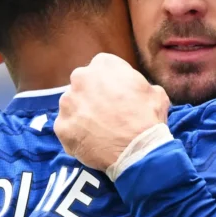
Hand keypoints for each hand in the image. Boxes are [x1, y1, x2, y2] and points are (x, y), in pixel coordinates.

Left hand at [56, 53, 169, 171]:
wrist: (137, 152)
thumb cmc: (148, 119)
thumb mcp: (155, 92)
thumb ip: (139, 85)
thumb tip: (138, 90)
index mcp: (103, 64)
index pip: (102, 68)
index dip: (110, 83)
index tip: (116, 96)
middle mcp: (80, 77)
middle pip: (83, 84)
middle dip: (92, 96)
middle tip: (106, 113)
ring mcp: (67, 102)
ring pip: (72, 106)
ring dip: (82, 114)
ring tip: (99, 130)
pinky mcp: (60, 126)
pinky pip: (67, 128)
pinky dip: (76, 134)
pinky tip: (91, 143)